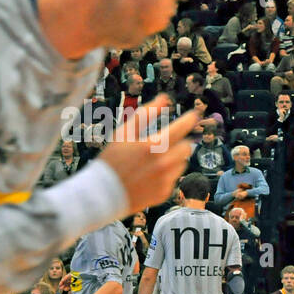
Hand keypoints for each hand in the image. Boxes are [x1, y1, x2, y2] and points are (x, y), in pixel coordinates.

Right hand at [99, 95, 203, 213]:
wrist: (101, 196)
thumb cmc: (111, 161)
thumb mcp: (123, 134)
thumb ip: (145, 114)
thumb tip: (164, 97)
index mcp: (154, 145)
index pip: (182, 128)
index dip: (189, 119)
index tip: (193, 115)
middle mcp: (163, 163)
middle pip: (186, 146)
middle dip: (179, 142)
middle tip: (164, 144)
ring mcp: (165, 180)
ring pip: (182, 163)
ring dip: (173, 159)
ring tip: (153, 163)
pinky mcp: (164, 193)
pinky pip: (173, 179)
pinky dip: (165, 175)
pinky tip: (148, 177)